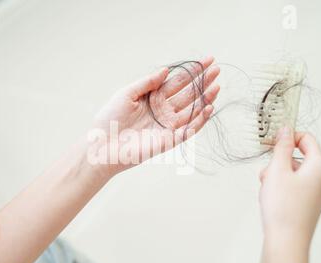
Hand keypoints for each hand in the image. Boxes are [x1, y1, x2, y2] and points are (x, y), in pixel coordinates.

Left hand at [89, 56, 219, 174]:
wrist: (103, 145)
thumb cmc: (110, 118)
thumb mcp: (127, 93)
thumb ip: (147, 82)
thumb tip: (166, 70)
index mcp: (153, 98)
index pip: (177, 82)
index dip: (192, 71)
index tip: (207, 60)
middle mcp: (163, 110)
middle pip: (188, 94)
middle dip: (203, 82)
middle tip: (217, 69)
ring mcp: (167, 125)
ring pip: (192, 110)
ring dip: (205, 99)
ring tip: (217, 86)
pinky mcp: (170, 140)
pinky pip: (189, 129)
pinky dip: (200, 120)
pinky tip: (209, 108)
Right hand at [259, 128, 320, 244]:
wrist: (286, 240)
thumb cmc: (284, 209)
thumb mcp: (277, 170)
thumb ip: (281, 147)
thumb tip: (286, 131)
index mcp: (319, 166)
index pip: (307, 139)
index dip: (289, 137)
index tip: (274, 141)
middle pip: (299, 157)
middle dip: (279, 161)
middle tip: (267, 172)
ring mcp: (318, 192)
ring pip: (295, 173)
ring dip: (277, 175)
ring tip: (267, 188)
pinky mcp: (310, 203)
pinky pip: (295, 186)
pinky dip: (282, 187)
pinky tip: (272, 197)